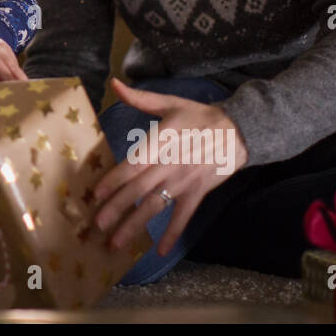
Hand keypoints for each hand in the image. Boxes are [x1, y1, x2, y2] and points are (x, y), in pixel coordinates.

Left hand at [92, 78, 246, 256]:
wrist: (239, 130)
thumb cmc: (199, 116)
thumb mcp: (170, 103)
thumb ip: (140, 98)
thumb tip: (114, 84)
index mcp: (161, 142)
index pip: (133, 164)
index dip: (114, 179)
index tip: (96, 193)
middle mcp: (170, 164)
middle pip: (139, 189)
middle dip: (116, 208)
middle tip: (96, 225)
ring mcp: (184, 181)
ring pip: (155, 206)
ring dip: (135, 226)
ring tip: (116, 243)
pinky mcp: (198, 193)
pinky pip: (183, 217)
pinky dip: (172, 234)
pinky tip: (161, 252)